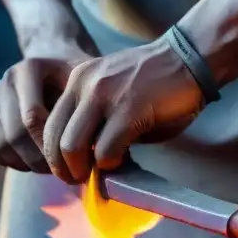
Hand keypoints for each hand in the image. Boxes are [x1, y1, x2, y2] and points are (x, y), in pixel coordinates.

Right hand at [0, 46, 92, 172]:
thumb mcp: (89, 86)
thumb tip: (92, 147)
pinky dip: (15, 162)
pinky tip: (37, 159)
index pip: (32, 118)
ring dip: (28, 163)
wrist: (58, 69)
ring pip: (2, 146)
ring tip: (54, 165)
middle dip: (41, 159)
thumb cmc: (79, 82)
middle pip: (15, 135)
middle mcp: (5, 81)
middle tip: (66, 170)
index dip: (52, 146)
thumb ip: (89, 109)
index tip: (75, 159)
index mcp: (29, 69)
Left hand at [42, 38, 205, 183]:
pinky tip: (121, 160)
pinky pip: (105, 150)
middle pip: (53, 137)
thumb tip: (86, 158)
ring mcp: (105, 96)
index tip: (68, 167)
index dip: (53, 152)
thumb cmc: (157, 82)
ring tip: (95, 176)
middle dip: (61, 167)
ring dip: (81, 169)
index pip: (48, 123)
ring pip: (72, 146)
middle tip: (76, 179)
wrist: (189, 58)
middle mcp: (84, 85)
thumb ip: (96, 120)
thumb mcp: (113, 93)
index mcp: (77, 80)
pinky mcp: (129, 111)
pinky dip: (110, 163)